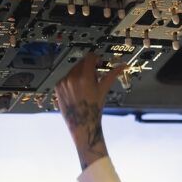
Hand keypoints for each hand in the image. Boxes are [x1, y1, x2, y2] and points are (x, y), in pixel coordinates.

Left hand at [54, 53, 125, 169]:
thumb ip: (112, 75)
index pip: (90, 57)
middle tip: (94, 76)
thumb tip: (123, 66)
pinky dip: (72, 80)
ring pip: (73, 69)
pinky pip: (66, 77)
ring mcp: (63, 82)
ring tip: (86, 86)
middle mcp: (72, 78)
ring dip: (80, 73)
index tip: (99, 63)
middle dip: (89, 66)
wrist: (81, 123)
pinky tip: (77, 90)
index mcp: (84, 77)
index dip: (96, 58)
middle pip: (81, 62)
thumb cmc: (94, 109)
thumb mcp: (103, 90)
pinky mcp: (58, 87)